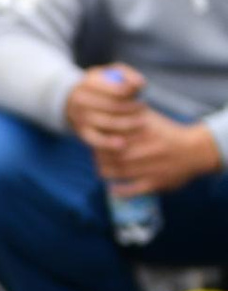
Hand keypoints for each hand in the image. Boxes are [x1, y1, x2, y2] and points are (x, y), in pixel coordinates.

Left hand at [96, 111, 220, 196]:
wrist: (195, 150)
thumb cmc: (167, 132)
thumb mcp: (149, 117)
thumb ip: (128, 108)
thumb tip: (107, 100)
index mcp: (144, 130)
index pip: (112, 134)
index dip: (99, 138)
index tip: (96, 138)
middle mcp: (146, 148)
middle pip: (111, 154)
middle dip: (100, 155)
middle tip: (97, 155)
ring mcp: (151, 167)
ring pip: (118, 171)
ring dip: (106, 171)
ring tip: (102, 168)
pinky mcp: (156, 182)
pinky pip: (133, 190)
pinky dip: (120, 190)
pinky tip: (113, 188)